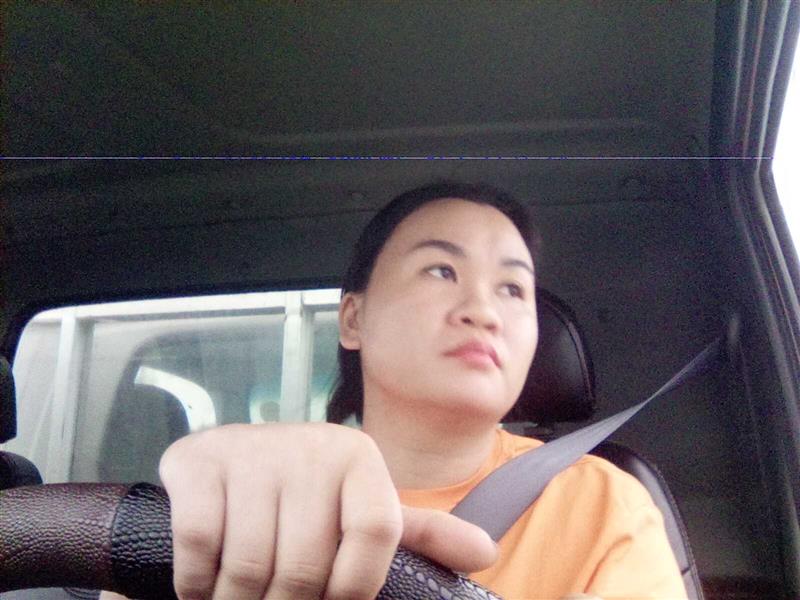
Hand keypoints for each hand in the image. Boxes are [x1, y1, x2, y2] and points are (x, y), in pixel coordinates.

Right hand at [156, 422, 496, 599]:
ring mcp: (253, 450)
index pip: (376, 534)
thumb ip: (421, 533)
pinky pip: (200, 545)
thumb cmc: (307, 495)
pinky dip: (198, 581)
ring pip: (251, 565)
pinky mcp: (199, 462)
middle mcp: (311, 445)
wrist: (232, 453)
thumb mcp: (364, 507)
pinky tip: (203, 581)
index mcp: (360, 457)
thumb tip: (485, 554)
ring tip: (241, 598)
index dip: (355, 585)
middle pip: (307, 564)